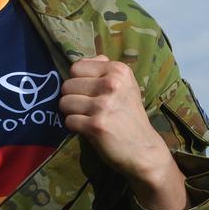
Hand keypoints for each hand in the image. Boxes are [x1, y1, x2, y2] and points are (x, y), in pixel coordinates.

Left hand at [59, 55, 188, 209]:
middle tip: (87, 109)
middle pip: (67, 85)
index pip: (76, 67)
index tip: (89, 93)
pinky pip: (68, 121)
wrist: (144, 150)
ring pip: (64, 102)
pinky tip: (88, 130)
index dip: (78, 81)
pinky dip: (74, 127)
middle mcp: (112, 84)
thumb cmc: (129, 116)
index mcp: (118, 70)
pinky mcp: (96, 125)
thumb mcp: (124, 86)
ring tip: (87, 118)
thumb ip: (104, 70)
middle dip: (72, 98)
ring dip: (71, 113)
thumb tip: (83, 59)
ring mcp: (104, 104)